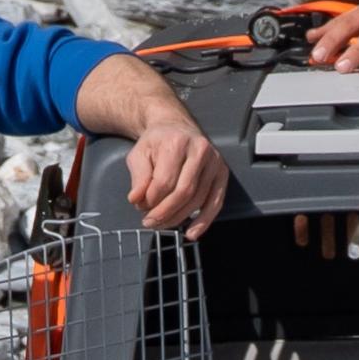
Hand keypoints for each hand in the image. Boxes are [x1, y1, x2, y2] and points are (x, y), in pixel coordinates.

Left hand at [125, 121, 227, 236]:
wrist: (175, 126)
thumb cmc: (157, 142)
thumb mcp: (139, 154)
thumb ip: (138, 177)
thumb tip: (136, 199)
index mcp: (177, 142)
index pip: (164, 181)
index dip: (151, 200)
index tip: (140, 205)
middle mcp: (199, 150)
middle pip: (183, 192)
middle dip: (164, 212)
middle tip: (150, 222)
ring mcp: (214, 161)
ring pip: (198, 200)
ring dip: (179, 218)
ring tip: (163, 224)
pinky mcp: (222, 172)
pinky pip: (215, 202)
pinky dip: (204, 221)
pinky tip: (192, 233)